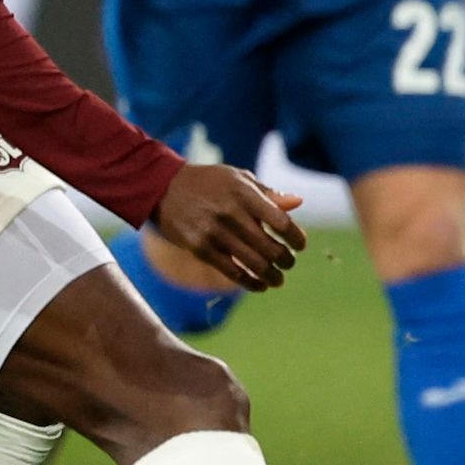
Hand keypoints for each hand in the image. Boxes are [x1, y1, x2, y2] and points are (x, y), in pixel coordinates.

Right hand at [150, 164, 307, 289]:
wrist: (163, 187)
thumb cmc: (209, 182)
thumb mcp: (239, 178)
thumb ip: (268, 193)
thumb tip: (297, 203)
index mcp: (245, 194)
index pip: (281, 221)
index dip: (295, 237)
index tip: (301, 245)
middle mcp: (231, 214)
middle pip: (269, 247)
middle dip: (285, 260)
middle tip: (290, 263)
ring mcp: (214, 233)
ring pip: (253, 263)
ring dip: (272, 276)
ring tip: (278, 279)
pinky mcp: (200, 249)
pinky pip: (232, 272)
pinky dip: (250, 282)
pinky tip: (260, 286)